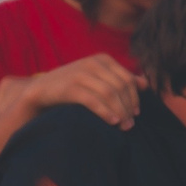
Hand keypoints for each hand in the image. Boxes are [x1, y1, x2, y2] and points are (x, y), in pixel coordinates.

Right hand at [0, 55, 138, 133]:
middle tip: (130, 125)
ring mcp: (81, 73)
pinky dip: (105, 112)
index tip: (136, 113)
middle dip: (128, 107)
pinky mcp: (70, 87)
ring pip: (109, 93)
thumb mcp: (98, 80)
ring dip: (119, 112)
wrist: (41, 91)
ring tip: (123, 127)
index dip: (134, 97)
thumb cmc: (73, 87)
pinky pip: (93, 100)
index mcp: (102, 59)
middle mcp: (93, 63)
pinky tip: (112, 122)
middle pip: (120, 87)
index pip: (127, 79)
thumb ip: (120, 79)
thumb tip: (145, 83)